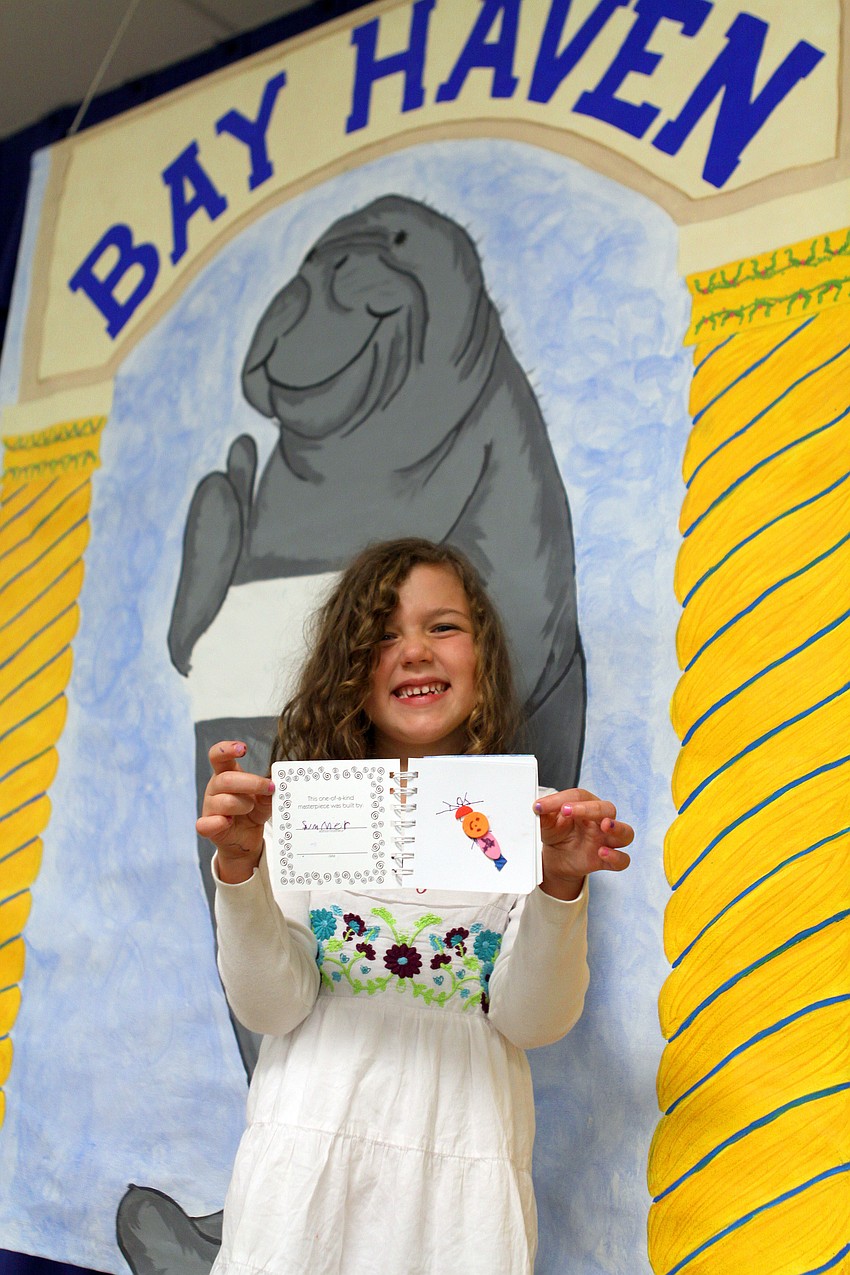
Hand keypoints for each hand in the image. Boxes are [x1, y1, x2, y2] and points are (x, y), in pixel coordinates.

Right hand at [196, 741, 274, 883]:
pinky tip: (229, 822)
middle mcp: (214, 788)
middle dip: (252, 783)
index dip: (227, 749)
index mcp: (226, 774)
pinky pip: (206, 824)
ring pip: (225, 802)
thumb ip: (267, 791)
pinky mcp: (207, 826)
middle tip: (270, 788)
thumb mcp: (264, 799)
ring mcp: (209, 807)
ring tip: (251, 810)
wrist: (245, 838)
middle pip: (226, 779)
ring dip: (244, 805)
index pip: (218, 756)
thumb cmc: (252, 812)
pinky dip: (219, 823)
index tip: (243, 748)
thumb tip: (272, 786)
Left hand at [533, 789, 633, 900]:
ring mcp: (605, 841)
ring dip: (617, 828)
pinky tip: (602, 853)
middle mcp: (599, 821)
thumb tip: (538, 807)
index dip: (561, 799)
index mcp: (585, 806)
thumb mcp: (546, 822)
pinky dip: (617, 857)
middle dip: (591, 808)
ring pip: (626, 832)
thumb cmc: (557, 833)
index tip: (541, 806)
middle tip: (568, 810)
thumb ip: (543, 814)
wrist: (557, 858)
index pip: (580, 796)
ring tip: (604, 826)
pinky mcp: (605, 860)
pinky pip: (622, 860)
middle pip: (607, 809)